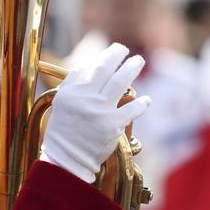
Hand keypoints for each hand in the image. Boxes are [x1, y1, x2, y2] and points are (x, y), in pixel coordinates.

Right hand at [40, 43, 150, 182]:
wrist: (67, 159)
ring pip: (120, 82)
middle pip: (105, 70)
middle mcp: (85, 98)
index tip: (114, 50)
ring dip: (131, 69)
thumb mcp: (63, 102)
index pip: (90, 67)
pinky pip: (132, 109)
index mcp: (72, 91)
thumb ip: (75, 82)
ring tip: (139, 61)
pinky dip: (141, 103)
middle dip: (118, 56)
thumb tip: (91, 64)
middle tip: (126, 51)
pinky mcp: (113, 125)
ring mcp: (100, 111)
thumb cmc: (65, 130)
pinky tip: (146, 100)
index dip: (105, 56)